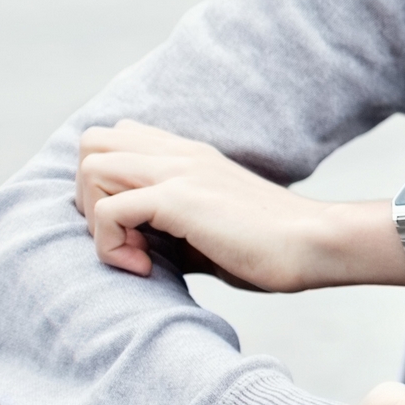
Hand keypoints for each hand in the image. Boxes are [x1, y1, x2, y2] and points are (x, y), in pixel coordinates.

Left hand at [76, 120, 404, 291]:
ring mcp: (178, 172)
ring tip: (133, 251)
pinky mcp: (179, 199)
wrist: (316, 243)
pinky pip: (107, 212)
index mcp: (189, 155)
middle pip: (92, 143)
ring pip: (91, 169)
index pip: (117, 137)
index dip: (105, 183)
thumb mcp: (210, 227)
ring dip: (95, 219)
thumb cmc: (273, 247)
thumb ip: (172, 226)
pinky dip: (110, 247)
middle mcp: (179, 154)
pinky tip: (144, 267)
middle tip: (120, 236)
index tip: (130, 229)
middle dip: (88, 195)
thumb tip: (136, 250)